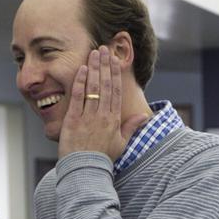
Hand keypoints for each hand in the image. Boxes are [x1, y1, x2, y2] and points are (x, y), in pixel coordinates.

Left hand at [58, 46, 149, 160]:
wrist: (86, 170)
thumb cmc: (103, 158)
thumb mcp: (121, 143)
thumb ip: (131, 127)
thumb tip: (144, 116)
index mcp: (114, 119)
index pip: (115, 91)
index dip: (114, 73)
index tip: (114, 60)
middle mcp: (102, 115)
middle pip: (105, 85)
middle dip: (105, 65)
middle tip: (104, 49)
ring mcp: (88, 116)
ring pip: (92, 87)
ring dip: (93, 68)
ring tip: (93, 53)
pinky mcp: (73, 120)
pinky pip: (77, 97)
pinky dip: (79, 82)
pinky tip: (81, 69)